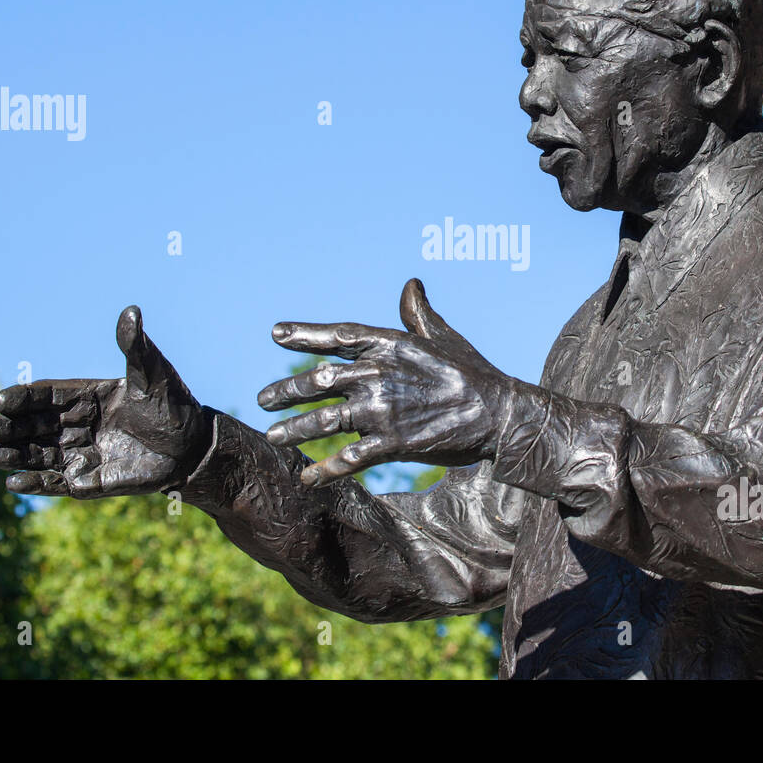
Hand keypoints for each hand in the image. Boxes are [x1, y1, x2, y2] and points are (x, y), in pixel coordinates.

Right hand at [0, 306, 208, 497]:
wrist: (193, 446)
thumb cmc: (172, 406)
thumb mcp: (154, 374)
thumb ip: (137, 348)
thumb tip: (131, 312)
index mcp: (87, 396)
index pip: (47, 395)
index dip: (24, 398)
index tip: (2, 400)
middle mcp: (77, 424)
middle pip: (34, 425)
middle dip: (10, 428)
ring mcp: (80, 453)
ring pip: (38, 454)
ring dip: (15, 456)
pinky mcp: (88, 481)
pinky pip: (55, 483)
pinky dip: (34, 484)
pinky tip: (13, 483)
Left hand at [258, 279, 524, 486]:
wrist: (498, 413)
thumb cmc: (471, 372)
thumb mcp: (443, 336)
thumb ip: (418, 313)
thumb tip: (410, 284)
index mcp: (390, 345)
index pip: (338, 335)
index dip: (305, 333)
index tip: (276, 333)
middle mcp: (380, 374)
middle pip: (320, 379)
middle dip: (288, 391)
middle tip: (263, 399)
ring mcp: (384, 410)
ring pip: (326, 420)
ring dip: (296, 429)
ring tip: (274, 437)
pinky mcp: (394, 443)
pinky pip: (351, 458)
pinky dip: (327, 469)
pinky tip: (309, 478)